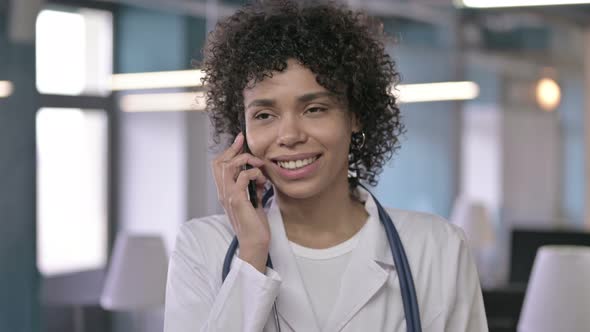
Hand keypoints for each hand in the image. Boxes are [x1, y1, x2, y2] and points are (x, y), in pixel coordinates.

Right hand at [211, 132, 270, 272]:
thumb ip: (253, 187)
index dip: (229, 151)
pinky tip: (262, 181)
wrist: (255, 243)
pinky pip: (242, 178)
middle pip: (219, 162)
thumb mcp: (254, 201)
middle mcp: (223, 193)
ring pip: (228, 167)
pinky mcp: (237, 201)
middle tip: (247, 146)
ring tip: (259, 167)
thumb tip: (259, 175)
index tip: (240, 141)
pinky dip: (254, 174)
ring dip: (246, 161)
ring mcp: (228, 197)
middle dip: (234, 150)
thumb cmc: (255, 225)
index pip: (219, 166)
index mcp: (225, 192)